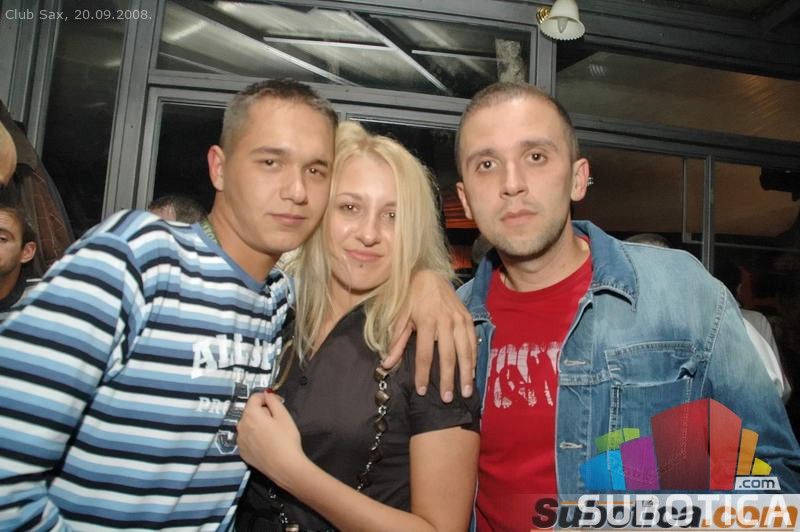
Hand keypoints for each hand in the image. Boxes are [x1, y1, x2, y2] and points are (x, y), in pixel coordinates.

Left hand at [237, 391, 308, 489]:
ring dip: (257, 424)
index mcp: (250, 414)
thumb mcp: (284, 416)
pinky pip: (247, 438)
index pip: (255, 397)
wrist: (285, 467)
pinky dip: (254, 437)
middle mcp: (241, 426)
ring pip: (248, 425)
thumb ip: (273, 401)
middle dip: (262, 412)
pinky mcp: (242, 452)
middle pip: (250, 411)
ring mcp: (240, 440)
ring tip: (272, 433)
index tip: (279, 403)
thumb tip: (266, 394)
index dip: (267, 398)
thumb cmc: (286, 439)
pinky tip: (266, 444)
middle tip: (277, 420)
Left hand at [385, 270, 475, 401]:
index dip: (423, 374)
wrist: (429, 277)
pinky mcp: (468, 318)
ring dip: (466, 373)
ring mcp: (459, 320)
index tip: (422, 390)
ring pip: (465, 351)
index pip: (425, 354)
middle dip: (448, 379)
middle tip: (447, 398)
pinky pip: (473, 342)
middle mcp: (445, 321)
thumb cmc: (412, 299)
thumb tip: (387, 364)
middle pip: (448, 356)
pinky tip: (472, 373)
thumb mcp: (400, 317)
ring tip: (465, 391)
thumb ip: (396, 342)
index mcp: (426, 321)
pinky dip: (474, 358)